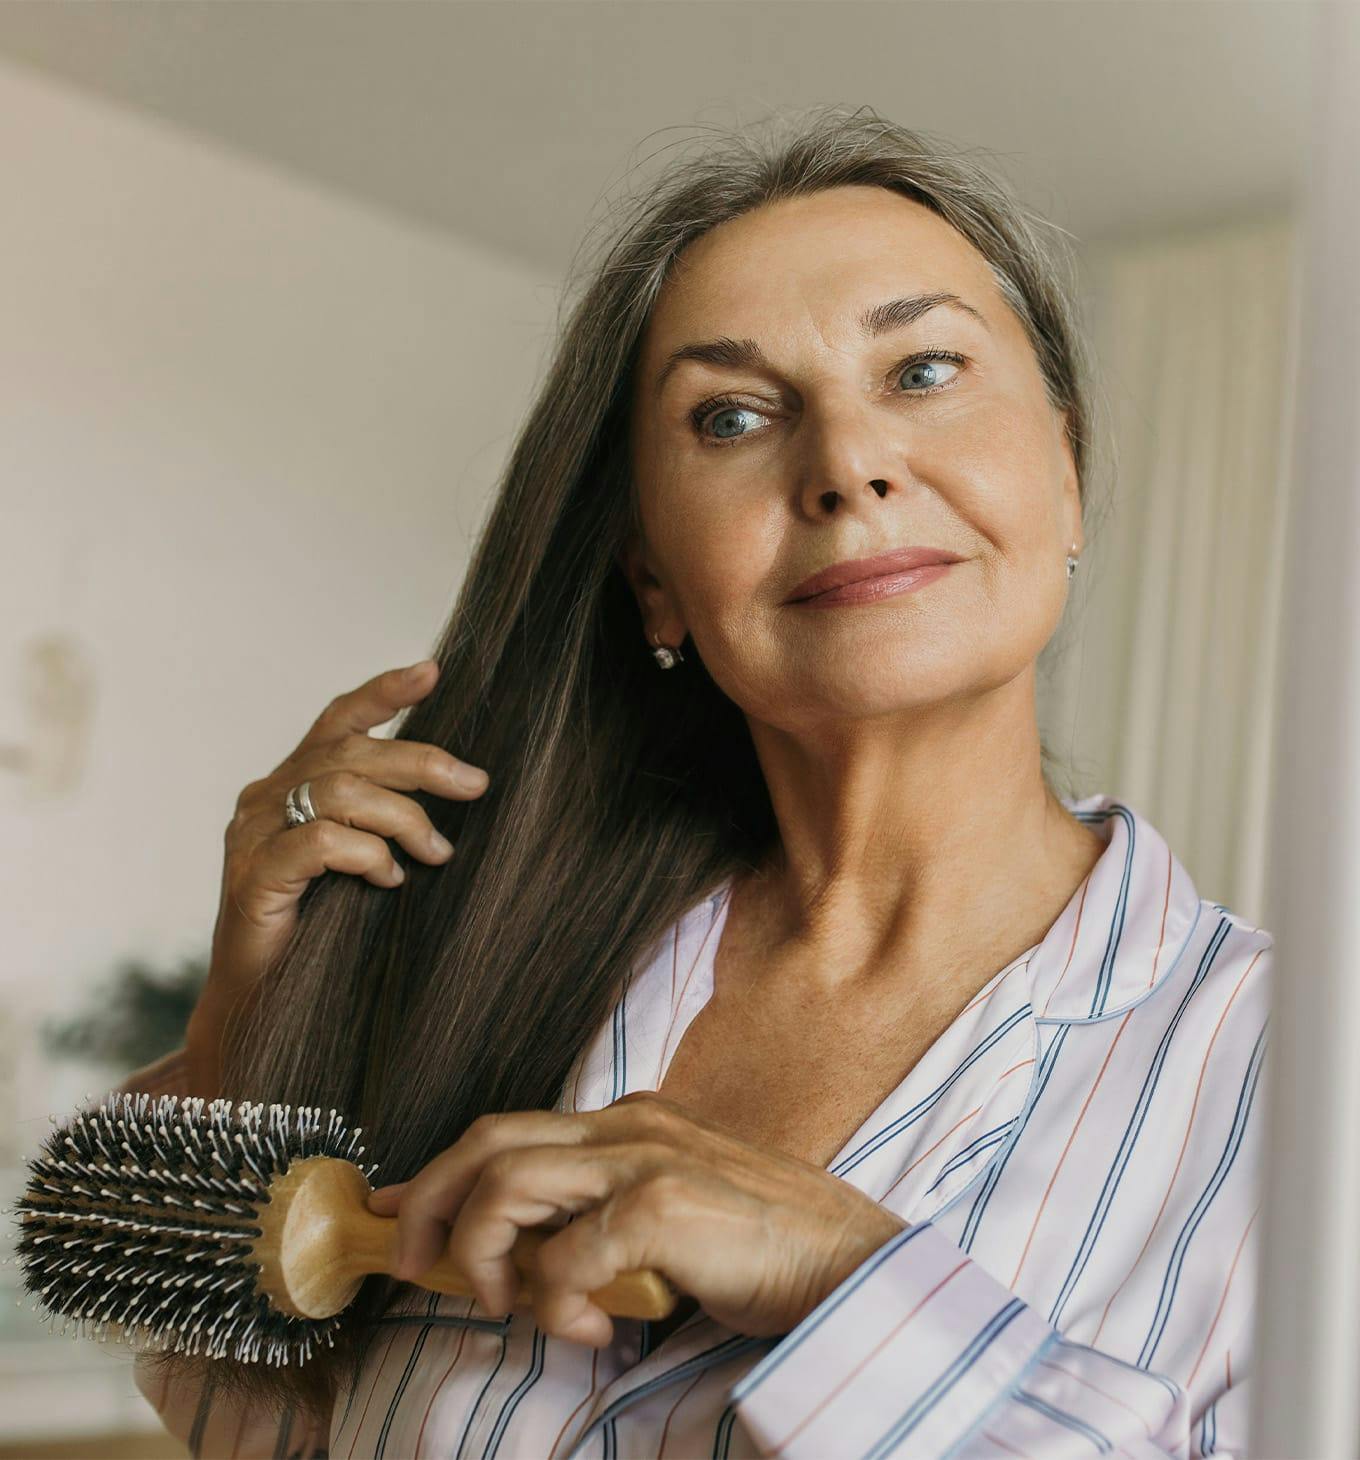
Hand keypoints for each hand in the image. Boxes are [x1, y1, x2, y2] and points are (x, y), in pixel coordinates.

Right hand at [188, 659, 489, 1085]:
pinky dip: (366, 854)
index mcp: (293, 781)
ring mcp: (253, 834)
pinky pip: (320, 843)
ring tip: (436, 854)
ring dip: (403, 818)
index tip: (433, 672)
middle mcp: (266, 796)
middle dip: (423, 762)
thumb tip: (460, 786)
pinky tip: (390, 879)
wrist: (263, 1001)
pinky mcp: (253, 877)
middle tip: (475, 785)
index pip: (337, 720)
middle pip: (351, 753)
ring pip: (340, 791)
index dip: (383, 693)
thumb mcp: (361, 859)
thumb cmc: (322, 928)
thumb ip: (384, 817)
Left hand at [366, 1091, 908, 1348]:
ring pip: (506, 1185)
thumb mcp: (669, 1215)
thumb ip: (602, 1217)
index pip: (506, 1130)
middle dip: (428, 1202)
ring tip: (515, 1309)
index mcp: (629, 1122)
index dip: (435, 1170)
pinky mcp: (664, 1206)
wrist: (851, 1262)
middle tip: (416, 1268)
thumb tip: (524, 1258)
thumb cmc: (763, 1247)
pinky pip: (566, 1256)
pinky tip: (594, 1333)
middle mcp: (630, 1126)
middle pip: (488, 1142)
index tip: (390, 1210)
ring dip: (485, 1257)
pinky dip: (556, 1302)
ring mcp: (646, 1158)